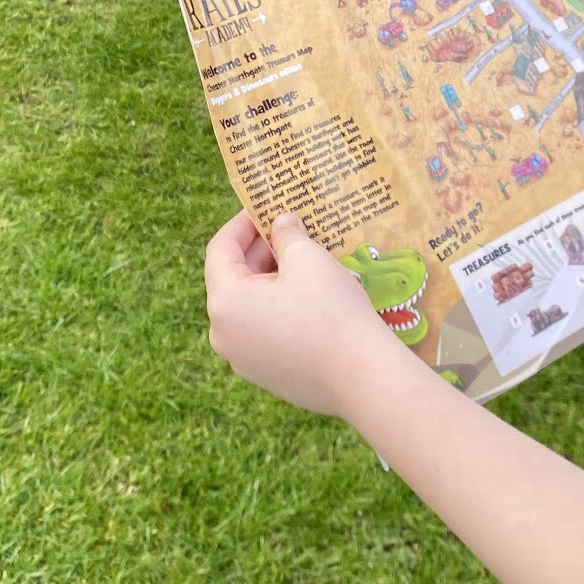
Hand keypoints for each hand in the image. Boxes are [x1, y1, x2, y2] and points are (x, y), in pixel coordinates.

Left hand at [203, 210, 407, 416]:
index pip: (220, 249)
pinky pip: (264, 333)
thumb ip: (287, 235)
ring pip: (250, 308)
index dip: (242, 222)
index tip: (264, 206)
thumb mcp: (308, 259)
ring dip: (270, 281)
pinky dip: (279, 310)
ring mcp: (243, 360)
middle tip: (288, 229)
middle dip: (259, 251)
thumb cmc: (331, 311)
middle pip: (233, 280)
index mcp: (225, 302)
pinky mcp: (267, 376)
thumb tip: (281, 224)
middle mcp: (224, 334)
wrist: (363, 377)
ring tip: (302, 261)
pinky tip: (309, 298)